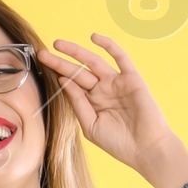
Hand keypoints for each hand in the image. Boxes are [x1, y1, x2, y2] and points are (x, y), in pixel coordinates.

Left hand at [37, 33, 179, 182]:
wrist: (146, 149)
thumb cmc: (119, 143)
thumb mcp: (90, 125)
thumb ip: (78, 103)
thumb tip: (63, 80)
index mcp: (92, 103)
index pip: (72, 85)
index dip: (57, 75)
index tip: (41, 68)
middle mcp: (103, 91)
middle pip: (78, 72)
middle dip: (60, 62)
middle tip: (42, 54)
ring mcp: (117, 83)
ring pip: (93, 62)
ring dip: (76, 52)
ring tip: (58, 44)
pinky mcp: (131, 78)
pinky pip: (120, 57)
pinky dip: (108, 45)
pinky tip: (94, 37)